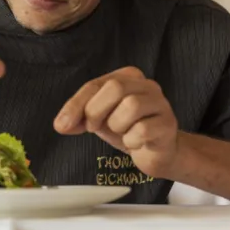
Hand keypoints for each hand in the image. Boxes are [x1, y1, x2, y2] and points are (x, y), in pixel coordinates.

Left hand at [55, 67, 179, 176]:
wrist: (156, 151)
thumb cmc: (126, 129)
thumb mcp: (98, 119)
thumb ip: (79, 116)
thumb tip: (61, 124)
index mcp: (127, 77)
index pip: (95, 84)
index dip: (75, 105)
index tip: (62, 126)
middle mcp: (147, 85)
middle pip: (115, 87)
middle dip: (96, 112)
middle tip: (95, 128)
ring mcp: (160, 103)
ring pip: (131, 106)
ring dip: (116, 126)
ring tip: (121, 132)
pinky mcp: (168, 124)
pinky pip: (143, 130)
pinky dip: (131, 140)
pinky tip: (134, 142)